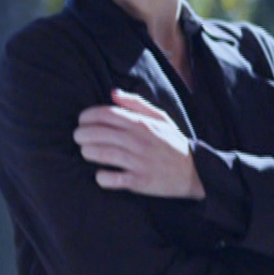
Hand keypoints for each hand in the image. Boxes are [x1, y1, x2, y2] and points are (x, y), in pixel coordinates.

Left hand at [74, 89, 204, 198]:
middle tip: (78, 137)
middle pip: (98, 133)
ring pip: (101, 154)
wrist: (195, 171)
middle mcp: (138, 141)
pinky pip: (111, 179)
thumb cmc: (173, 142)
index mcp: (142, 123)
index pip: (106, 114)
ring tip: (85, 152)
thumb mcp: (160, 117)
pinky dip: (101, 176)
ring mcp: (138, 162)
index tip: (82, 120)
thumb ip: (136, 104)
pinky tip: (100, 174)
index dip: (87, 116)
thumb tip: (113, 93)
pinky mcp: (139, 182)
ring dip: (87, 152)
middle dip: (81, 134)